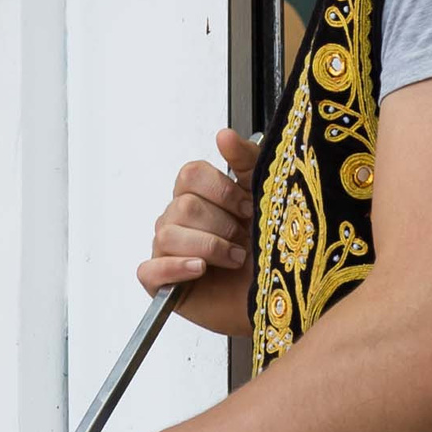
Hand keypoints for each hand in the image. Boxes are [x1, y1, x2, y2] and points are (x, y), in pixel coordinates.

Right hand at [138, 128, 259, 337]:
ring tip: (235, 260)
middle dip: (221, 225)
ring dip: (210, 248)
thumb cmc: (270, 248)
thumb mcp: (265, 196)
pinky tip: (200, 271)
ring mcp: (167, 250)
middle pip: (182, 206)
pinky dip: (176, 268)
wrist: (281, 296)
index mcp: (198, 196)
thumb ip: (246, 162)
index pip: (190, 175)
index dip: (221, 191)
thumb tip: (223, 135)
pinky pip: (150, 269)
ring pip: (168, 235)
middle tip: (244, 240)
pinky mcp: (162, 282)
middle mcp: (178, 220)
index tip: (247, 208)